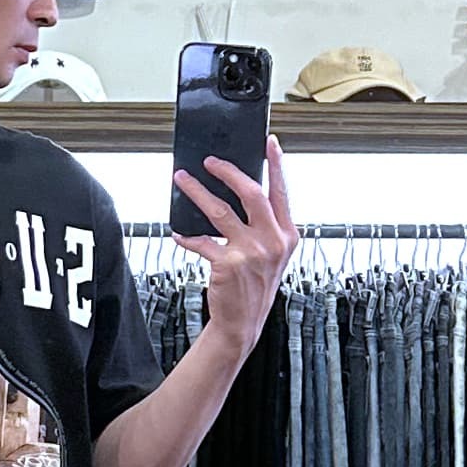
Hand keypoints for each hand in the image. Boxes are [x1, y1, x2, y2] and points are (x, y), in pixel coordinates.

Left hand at [171, 134, 298, 355]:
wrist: (242, 323)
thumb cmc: (254, 288)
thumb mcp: (271, 256)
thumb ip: (264, 227)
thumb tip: (241, 194)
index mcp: (287, 235)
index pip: (281, 191)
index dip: (276, 164)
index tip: (269, 142)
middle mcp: (273, 241)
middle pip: (251, 192)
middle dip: (228, 171)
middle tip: (210, 162)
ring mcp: (251, 252)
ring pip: (220, 210)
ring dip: (196, 191)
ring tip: (183, 180)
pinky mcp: (228, 264)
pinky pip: (201, 240)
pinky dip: (186, 236)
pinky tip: (179, 233)